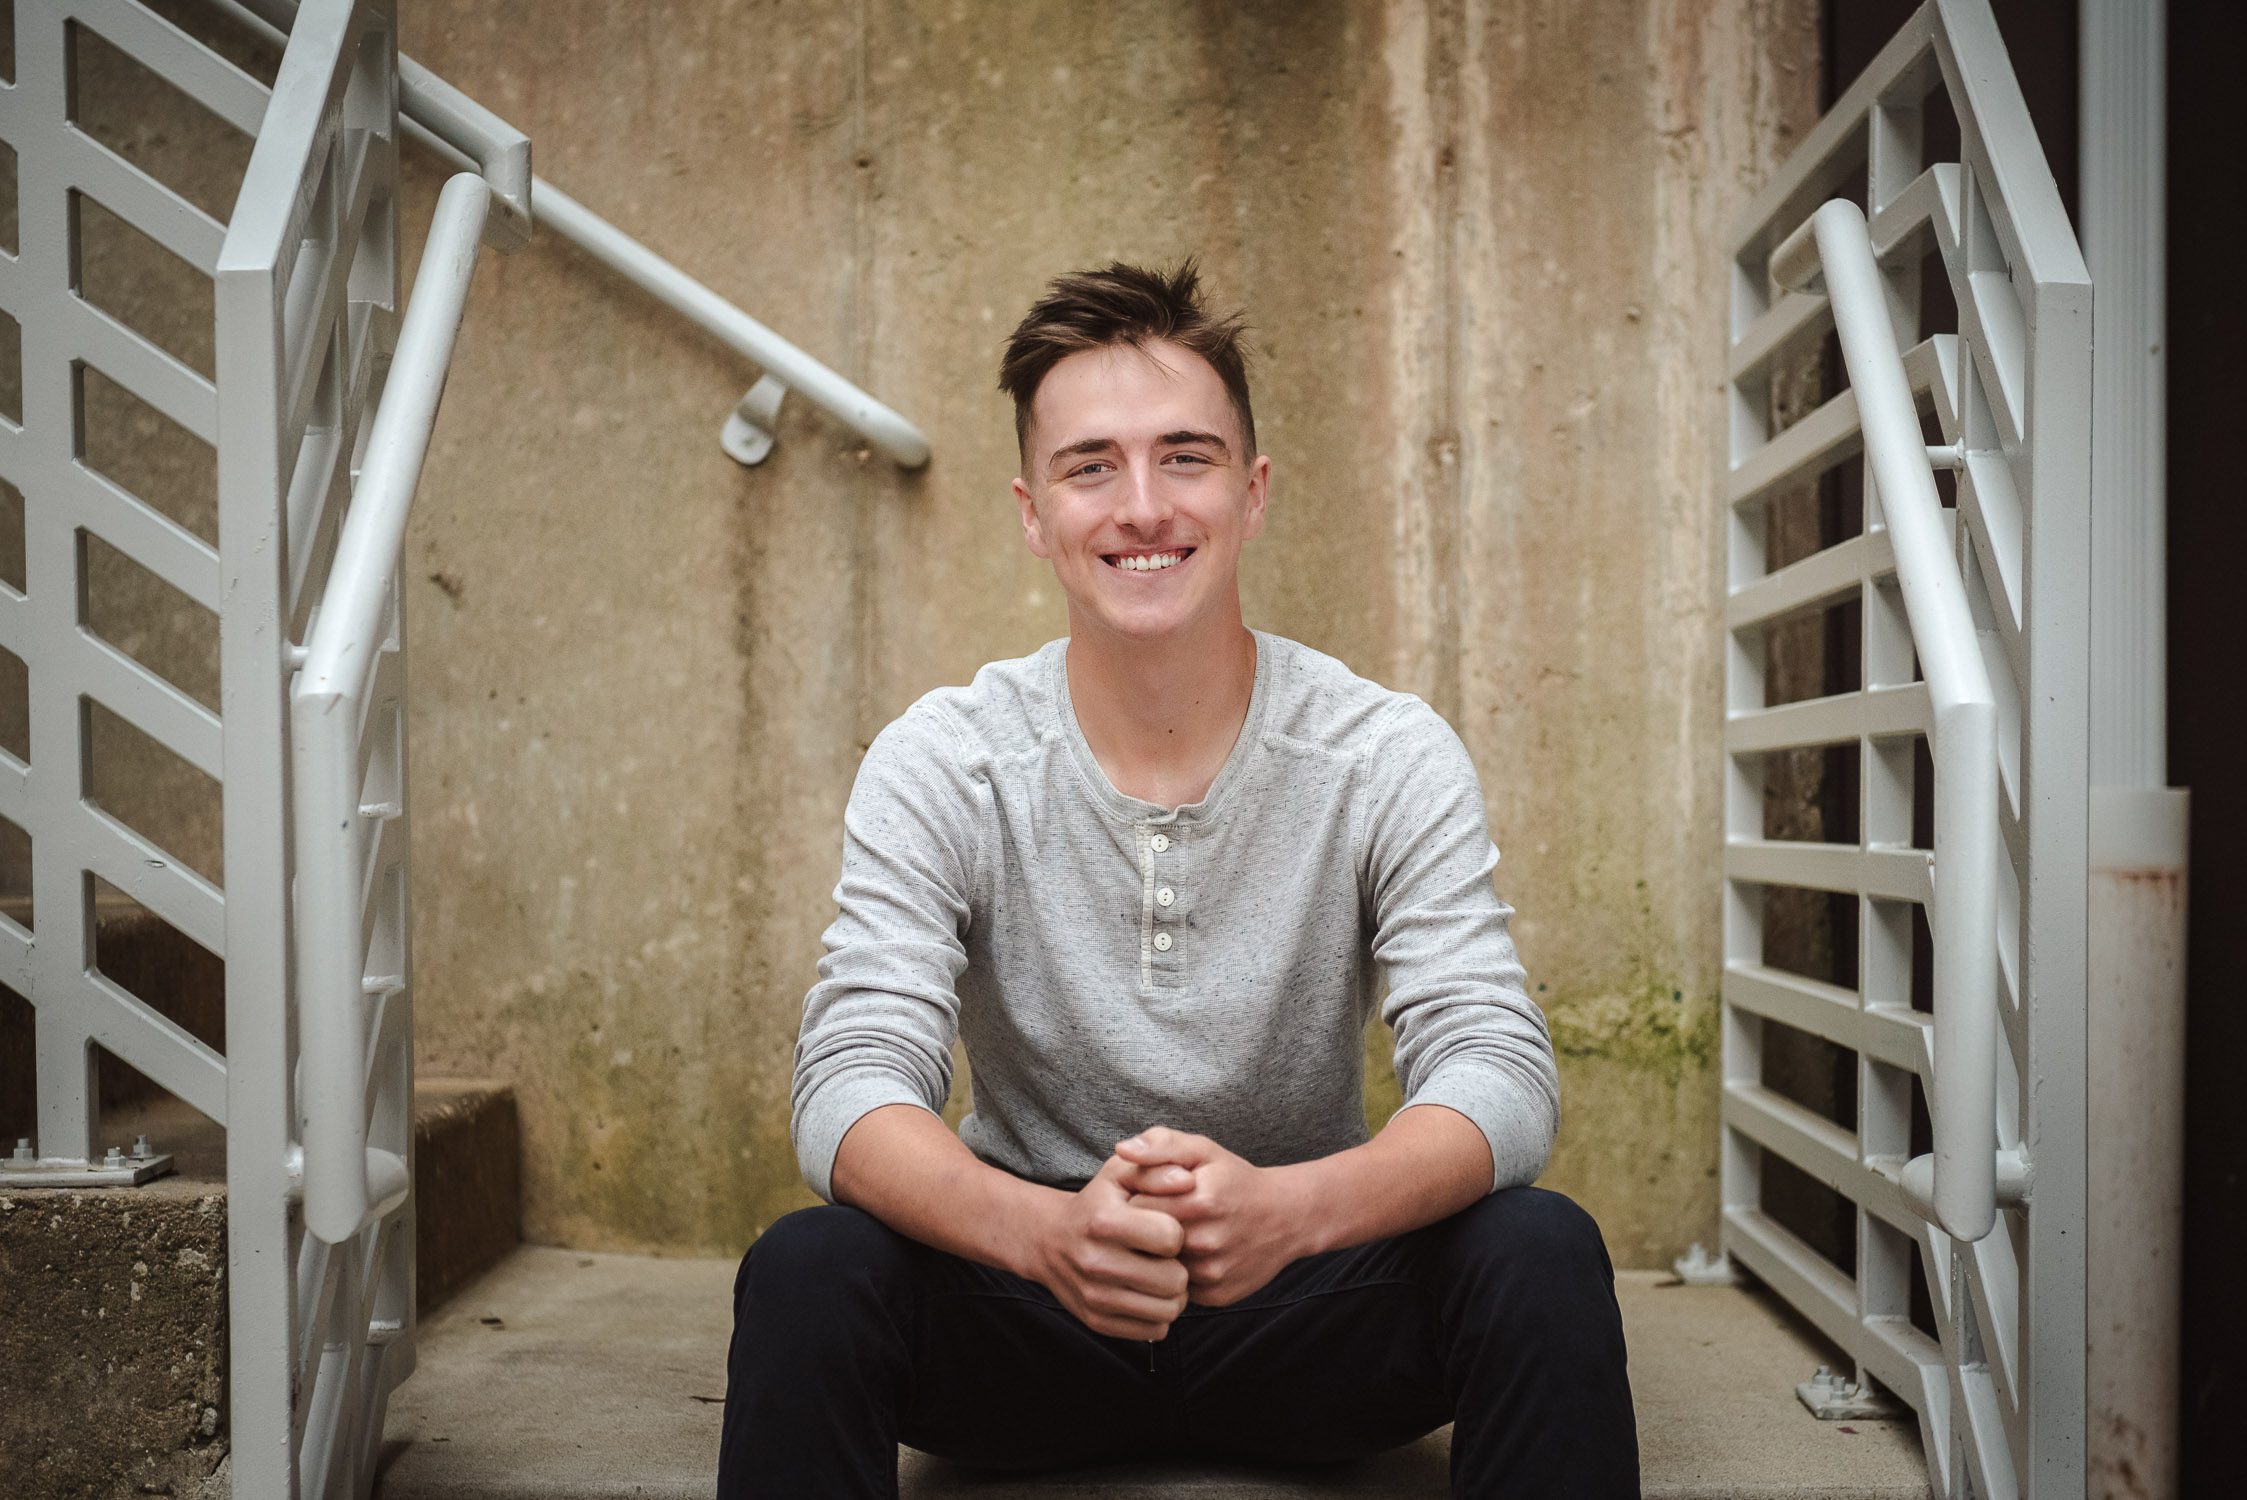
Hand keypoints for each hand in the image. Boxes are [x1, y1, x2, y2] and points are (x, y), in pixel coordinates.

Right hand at [1024, 1152, 1191, 1339]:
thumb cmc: (1095, 1203)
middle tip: (1166, 1257)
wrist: (1049, 1241)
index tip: (1163, 1228)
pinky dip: (1159, 1314)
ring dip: (1173, 1294)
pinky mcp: (1098, 1321)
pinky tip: (1147, 1293)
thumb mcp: (1119, 1174)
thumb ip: (1155, 1169)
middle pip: (1175, 1279)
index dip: (1176, 1232)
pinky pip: (1155, 1330)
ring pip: (1170, 1309)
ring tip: (1160, 1274)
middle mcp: (1096, 1262)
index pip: (1171, 1237)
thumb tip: (1188, 1180)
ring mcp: (1095, 1297)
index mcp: (1104, 1222)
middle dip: (1178, 1266)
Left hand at [1112, 1126, 1312, 1307]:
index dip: (1133, 1200)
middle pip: (1144, 1241)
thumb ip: (1162, 1145)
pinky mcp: (1217, 1296)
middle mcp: (1206, 1242)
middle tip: (1154, 1217)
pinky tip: (1189, 1256)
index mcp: (1200, 1201)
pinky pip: (1178, 1288)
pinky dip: (1177, 1273)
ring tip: (1172, 1235)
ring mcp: (1212, 1273)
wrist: (1287, 1218)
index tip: (1141, 1195)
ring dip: (1158, 1255)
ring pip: (1158, 1268)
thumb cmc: (1236, 1180)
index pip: (1135, 1208)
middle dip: (1142, 1229)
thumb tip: (1122, 1150)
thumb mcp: (1204, 1151)